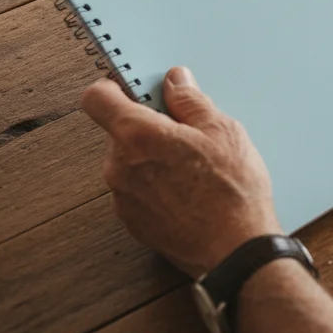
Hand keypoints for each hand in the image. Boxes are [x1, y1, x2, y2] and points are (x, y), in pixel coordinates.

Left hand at [81, 66, 279, 277]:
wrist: (235, 251)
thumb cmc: (232, 192)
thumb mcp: (223, 131)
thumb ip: (190, 101)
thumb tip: (175, 81)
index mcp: (137, 135)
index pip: (97, 98)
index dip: (112, 88)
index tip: (133, 89)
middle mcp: (119, 167)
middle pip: (118, 132)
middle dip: (147, 128)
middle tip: (187, 135)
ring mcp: (122, 198)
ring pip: (128, 163)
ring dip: (152, 159)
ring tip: (194, 170)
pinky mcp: (132, 223)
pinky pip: (136, 191)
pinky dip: (155, 187)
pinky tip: (189, 193)